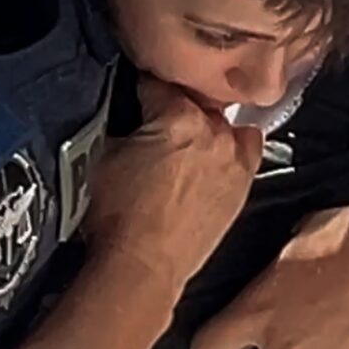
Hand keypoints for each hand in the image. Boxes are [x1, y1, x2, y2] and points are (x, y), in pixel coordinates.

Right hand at [84, 77, 264, 294]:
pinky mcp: (243, 184)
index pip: (157, 83)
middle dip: (176, 105)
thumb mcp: (102, 155)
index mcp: (179, 116)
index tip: (133, 90)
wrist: (143, 265)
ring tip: (186, 138)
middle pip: (195, 101)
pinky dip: (232, 148)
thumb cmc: (116, 214)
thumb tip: (122, 110)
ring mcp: (234, 158)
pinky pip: (246, 151)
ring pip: (224, 123)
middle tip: (156, 118)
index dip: (140, 85)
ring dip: (207, 125)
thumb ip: (120, 122)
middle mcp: (215, 131)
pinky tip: (214, 157)